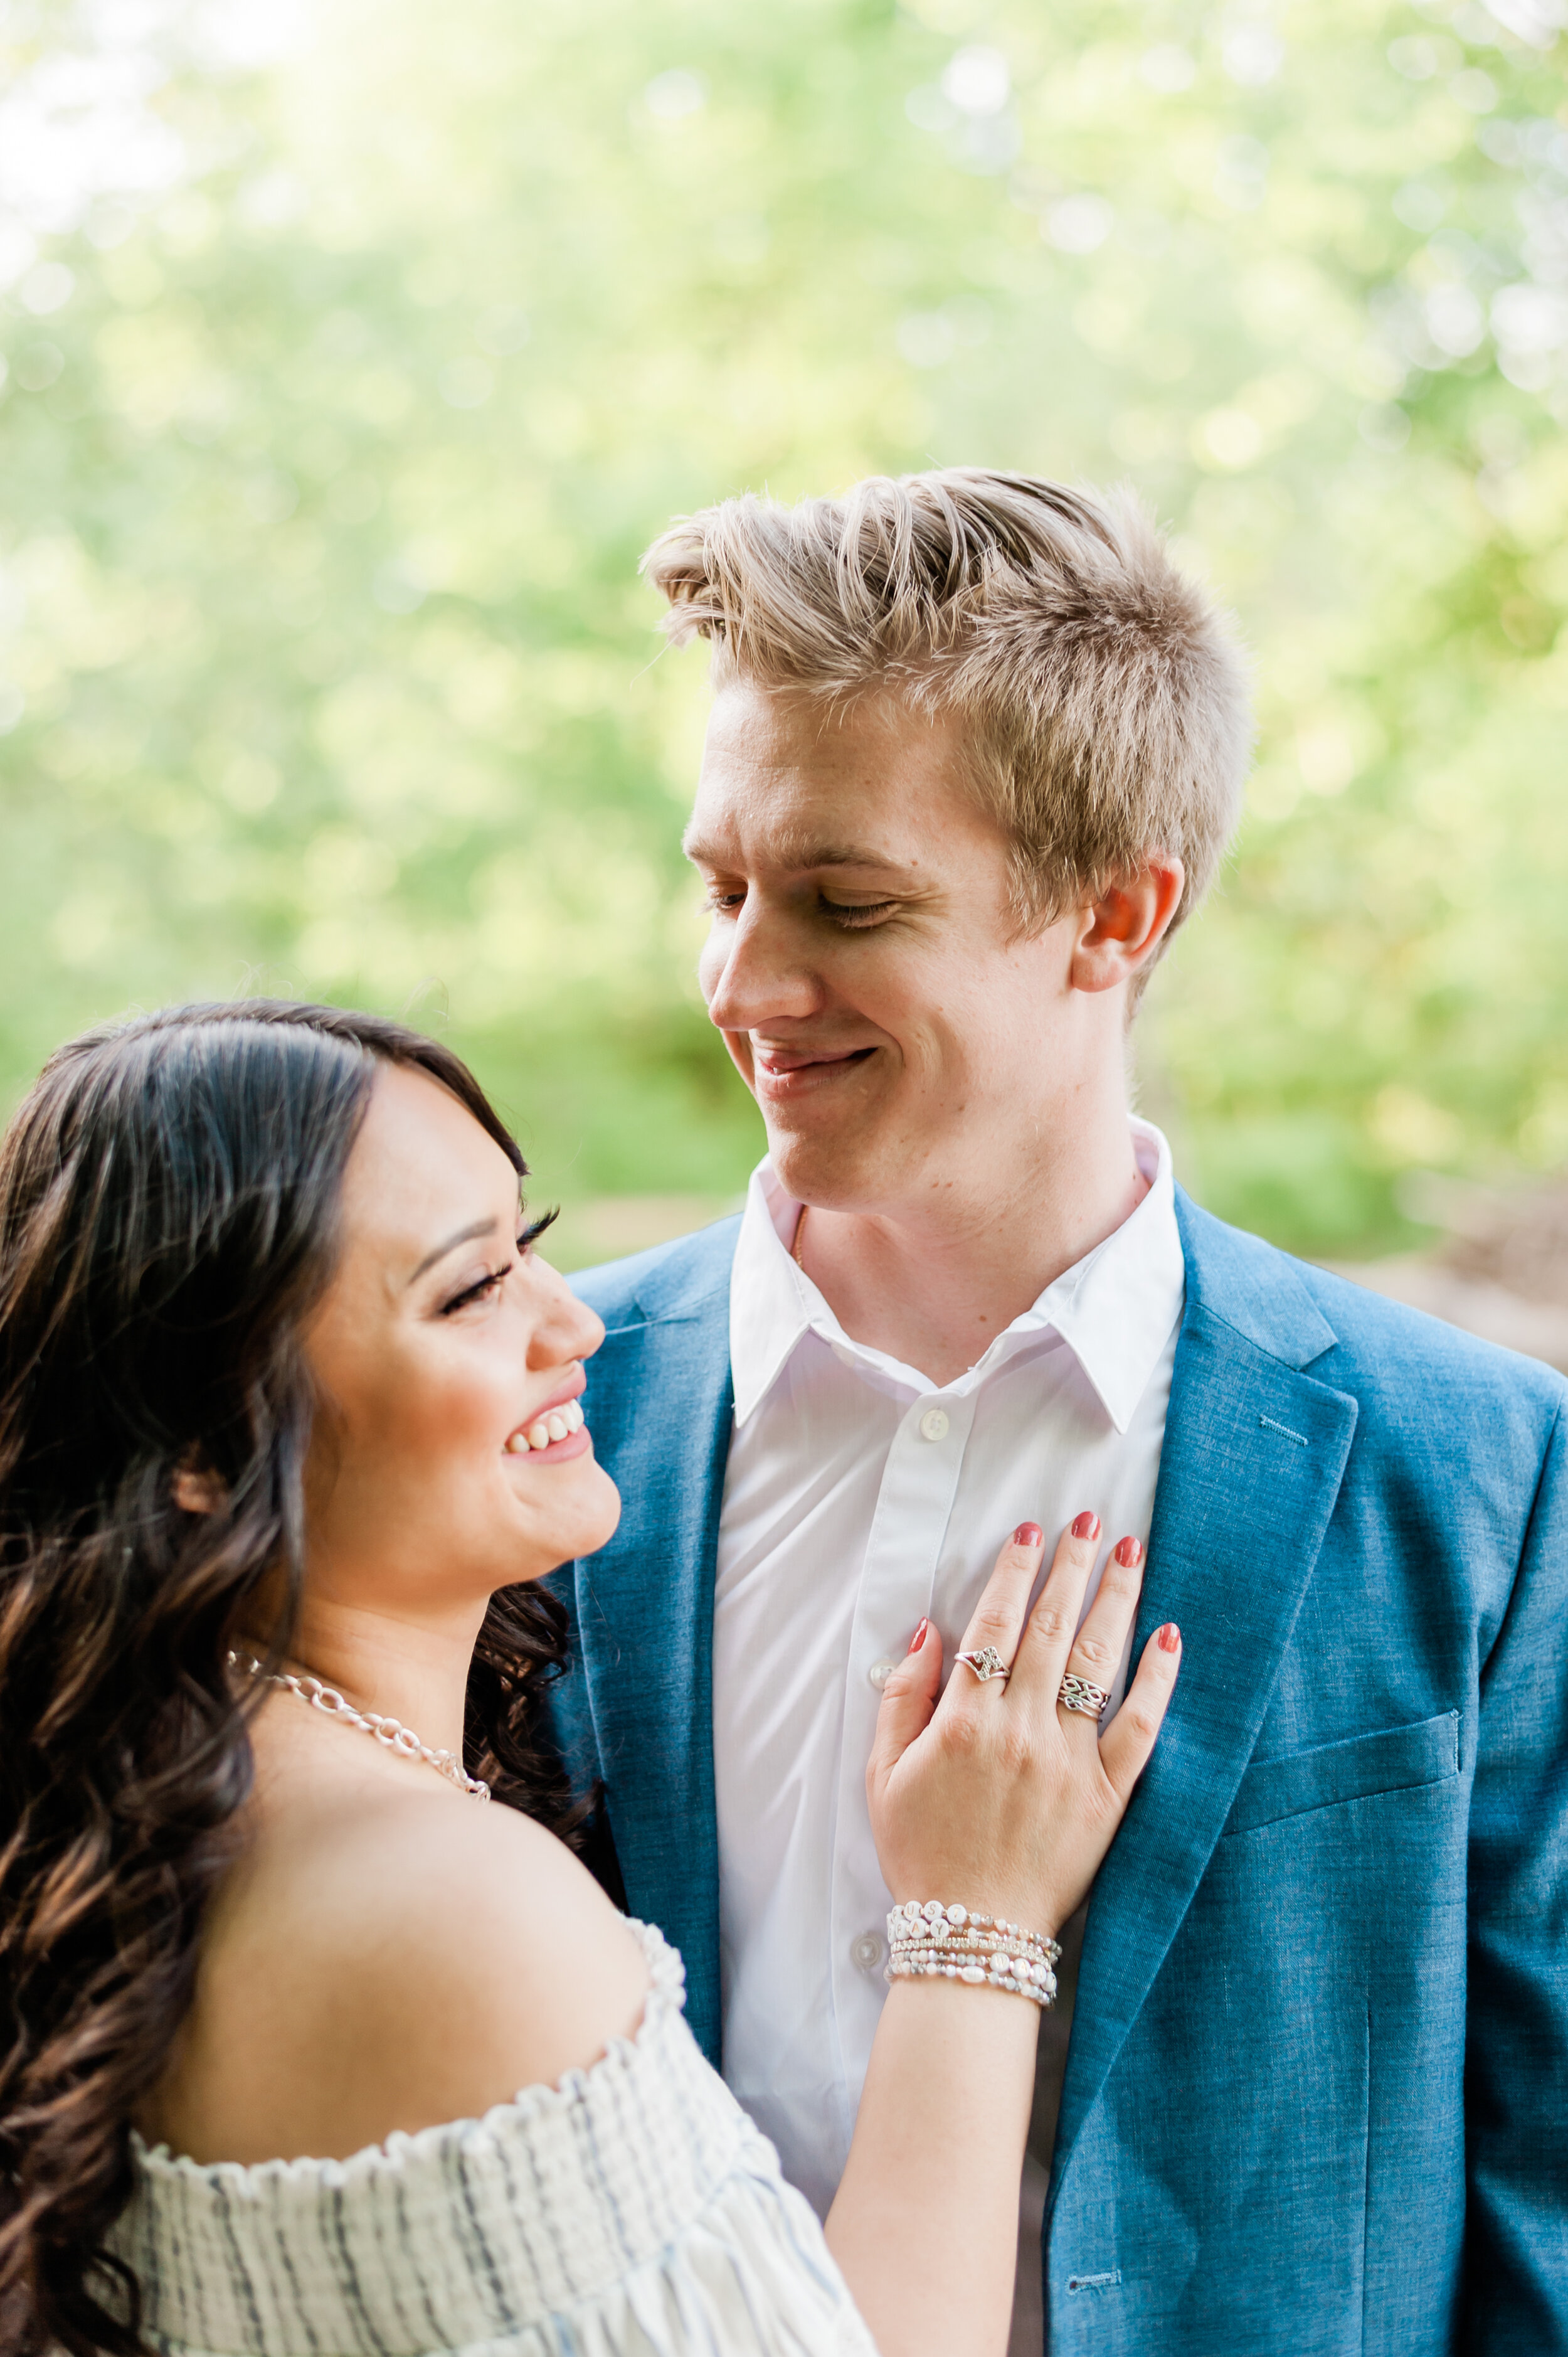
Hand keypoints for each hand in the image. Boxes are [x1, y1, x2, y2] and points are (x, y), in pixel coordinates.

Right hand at [866, 1517, 1180, 1938]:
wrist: (973, 1935)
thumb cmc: (923, 1855)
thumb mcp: (883, 1776)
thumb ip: (903, 1699)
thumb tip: (928, 1634)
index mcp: (965, 1724)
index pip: (995, 1627)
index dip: (1014, 1575)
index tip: (1030, 1533)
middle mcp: (1021, 1733)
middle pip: (1053, 1630)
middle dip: (1072, 1568)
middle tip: (1091, 1521)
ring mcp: (1070, 1764)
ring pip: (1098, 1664)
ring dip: (1116, 1601)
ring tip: (1132, 1552)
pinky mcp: (1109, 1797)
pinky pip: (1141, 1727)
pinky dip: (1158, 1678)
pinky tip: (1169, 1635)